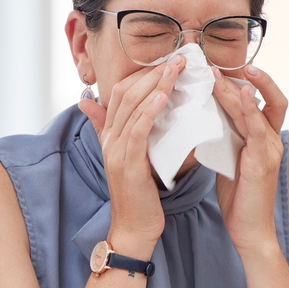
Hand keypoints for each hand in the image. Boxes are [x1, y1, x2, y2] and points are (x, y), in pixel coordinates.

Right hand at [78, 55, 185, 253]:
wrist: (134, 228)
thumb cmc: (140, 196)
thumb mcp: (134, 159)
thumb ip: (132, 134)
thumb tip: (135, 117)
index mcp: (110, 135)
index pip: (122, 92)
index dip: (144, 74)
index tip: (170, 62)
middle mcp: (109, 139)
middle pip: (125, 93)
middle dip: (152, 73)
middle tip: (179, 58)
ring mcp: (116, 150)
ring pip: (132, 107)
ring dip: (155, 85)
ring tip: (176, 69)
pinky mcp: (127, 164)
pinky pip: (136, 131)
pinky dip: (149, 111)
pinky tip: (163, 97)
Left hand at [210, 64, 288, 257]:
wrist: (248, 231)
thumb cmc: (238, 197)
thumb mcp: (229, 158)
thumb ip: (224, 136)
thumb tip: (203, 115)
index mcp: (263, 138)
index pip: (260, 100)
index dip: (245, 82)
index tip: (218, 68)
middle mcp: (272, 139)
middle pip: (270, 96)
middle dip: (250, 76)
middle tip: (216, 61)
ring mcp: (270, 149)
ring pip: (259, 109)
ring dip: (238, 88)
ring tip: (217, 72)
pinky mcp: (263, 162)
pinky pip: (259, 129)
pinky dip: (250, 109)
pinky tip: (239, 94)